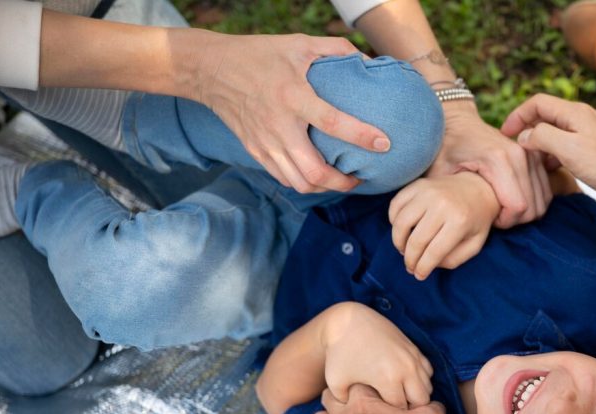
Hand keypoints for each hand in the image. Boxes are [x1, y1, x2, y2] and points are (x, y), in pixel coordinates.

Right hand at [191, 32, 390, 192]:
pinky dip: (305, 183)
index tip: (384, 143)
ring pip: (300, 183)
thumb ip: (336, 49)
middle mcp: (279, 126)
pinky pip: (285, 179)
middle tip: (361, 177)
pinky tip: (319, 176)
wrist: (211, 69)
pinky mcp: (256, 152)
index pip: (333, 123)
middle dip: (344, 183)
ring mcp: (265, 143)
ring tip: (342, 180)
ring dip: (326, 188)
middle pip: (315, 172)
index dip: (361, 136)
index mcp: (293, 96)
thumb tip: (370, 60)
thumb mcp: (298, 43)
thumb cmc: (260, 54)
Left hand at [322, 303, 433, 407]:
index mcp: (388, 379)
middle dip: (410, 409)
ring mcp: (412, 357)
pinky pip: (428, 371)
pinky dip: (420, 380)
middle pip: (422, 400)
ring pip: (428, 386)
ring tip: (400, 398)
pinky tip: (405, 382)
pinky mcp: (414, 348)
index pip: (402, 410)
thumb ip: (345, 406)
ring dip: (416, 394)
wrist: (348, 321)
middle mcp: (406, 368)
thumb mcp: (336, 383)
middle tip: (394, 412)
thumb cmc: (340, 354)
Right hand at [389, 173, 501, 279]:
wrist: (477, 187)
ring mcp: (427, 192)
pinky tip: (403, 230)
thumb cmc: (475, 220)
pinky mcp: (417, 185)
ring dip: (398, 242)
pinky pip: (395, 205)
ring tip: (404, 250)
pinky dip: (393, 221)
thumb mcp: (474, 244)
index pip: (434, 252)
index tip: (419, 276)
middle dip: (410, 260)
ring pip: (400, 223)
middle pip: (415, 241)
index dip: (423, 268)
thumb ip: (454, 259)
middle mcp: (442, 204)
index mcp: (460, 221)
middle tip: (410, 267)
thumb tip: (428, 265)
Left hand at [429, 101, 551, 227]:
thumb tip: (454, 220)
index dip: (505, 221)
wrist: (458, 123)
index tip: (488, 218)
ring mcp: (530, 154)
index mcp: (498, 159)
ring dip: (524, 212)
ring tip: (501, 207)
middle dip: (514, 219)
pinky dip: (532, 201)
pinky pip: (545, 191)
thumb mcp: (440, 173)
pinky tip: (510, 199)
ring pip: (542, 201)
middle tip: (494, 216)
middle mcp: (520, 155)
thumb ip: (449, 196)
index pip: (518, 207)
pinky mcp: (536, 156)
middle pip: (533, 207)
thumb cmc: (446, 149)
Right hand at [501, 94, 595, 206]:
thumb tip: (526, 135)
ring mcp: (592, 132)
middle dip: (528, 131)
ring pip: (558, 132)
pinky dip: (557, 154)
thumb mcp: (569, 150)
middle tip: (516, 152)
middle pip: (547, 116)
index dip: (517, 115)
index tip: (505, 134)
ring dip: (542, 145)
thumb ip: (543, 137)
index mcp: (575, 113)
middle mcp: (584, 117)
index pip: (537, 102)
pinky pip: (570, 144)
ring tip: (533, 164)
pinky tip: (555, 170)